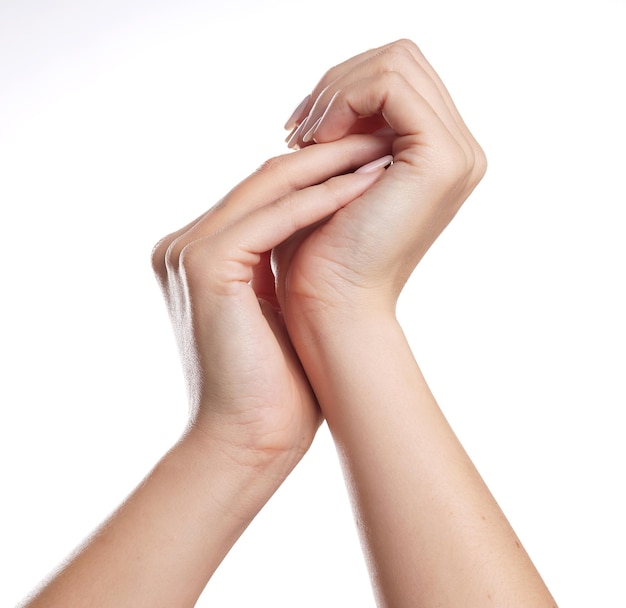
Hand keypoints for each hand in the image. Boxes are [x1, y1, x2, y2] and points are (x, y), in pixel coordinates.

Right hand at [150, 136, 389, 466]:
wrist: (246, 441)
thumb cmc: (274, 385)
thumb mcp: (277, 309)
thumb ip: (280, 265)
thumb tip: (322, 231)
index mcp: (198, 254)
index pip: (260, 196)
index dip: (314, 173)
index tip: (365, 158)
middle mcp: (183, 245)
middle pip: (262, 181)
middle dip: (325, 157)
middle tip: (377, 136)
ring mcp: (186, 251)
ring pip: (267, 188)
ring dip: (328, 166)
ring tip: (379, 148)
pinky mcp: (203, 264)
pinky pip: (273, 218)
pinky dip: (320, 200)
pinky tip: (365, 183)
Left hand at [277, 39, 485, 321]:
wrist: (332, 303)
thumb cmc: (322, 249)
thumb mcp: (335, 175)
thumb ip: (349, 130)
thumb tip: (334, 89)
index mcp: (438, 154)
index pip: (398, 76)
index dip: (343, 88)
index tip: (301, 128)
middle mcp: (459, 149)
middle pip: (400, 58)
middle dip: (338, 84)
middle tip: (300, 130)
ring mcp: (458, 153)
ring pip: (396, 62)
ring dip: (337, 93)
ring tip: (305, 138)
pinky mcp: (442, 158)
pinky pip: (390, 86)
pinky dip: (344, 101)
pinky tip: (319, 140)